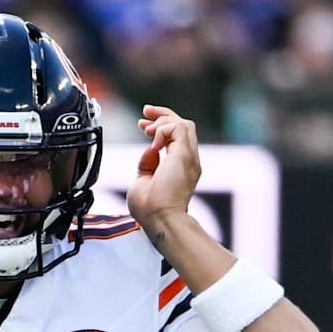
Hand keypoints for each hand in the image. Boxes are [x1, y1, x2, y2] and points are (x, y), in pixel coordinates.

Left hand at [126, 105, 201, 226]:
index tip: (143, 125)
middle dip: (163, 115)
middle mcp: (188, 161)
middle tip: (145, 112)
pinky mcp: (184, 155)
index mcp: (181, 168)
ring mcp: (189, 158)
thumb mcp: (143, 180)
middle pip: (183, 126)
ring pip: (184, 124)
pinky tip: (153, 140)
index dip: (161, 127)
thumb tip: (149, 151)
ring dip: (163, 121)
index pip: (177, 138)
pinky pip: (178, 128)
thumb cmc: (150, 209)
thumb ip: (147, 165)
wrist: (159, 218)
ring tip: (146, 128)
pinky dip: (163, 128)